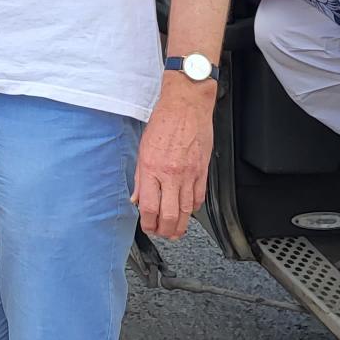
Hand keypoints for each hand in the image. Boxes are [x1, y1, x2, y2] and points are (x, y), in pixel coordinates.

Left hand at [132, 78, 215, 240]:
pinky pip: (199, 198)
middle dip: (165, 231)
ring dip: (180, 226)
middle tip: (161, 233)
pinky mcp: (203, 171)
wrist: (186, 105)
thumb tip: (137, 198)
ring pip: (187, 211)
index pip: (149, 207)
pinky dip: (193, 209)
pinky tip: (188, 212)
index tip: (147, 227)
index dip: (148, 224)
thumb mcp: (143, 148)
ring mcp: (189, 174)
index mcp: (152, 168)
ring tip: (175, 231)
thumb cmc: (164, 122)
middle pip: (170, 215)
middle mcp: (171, 174)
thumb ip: (140, 178)